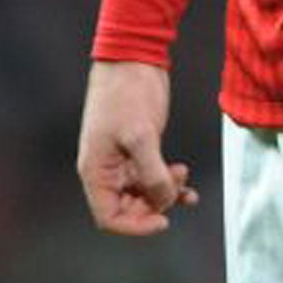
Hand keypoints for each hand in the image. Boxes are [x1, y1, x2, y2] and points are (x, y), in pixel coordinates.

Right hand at [76, 60, 199, 235]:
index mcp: (96, 171)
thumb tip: (164, 201)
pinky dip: (168, 181)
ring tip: (185, 184)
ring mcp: (122, 159)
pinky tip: (184, 177)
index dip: (135, 225)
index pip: (109, 217)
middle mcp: (106, 170)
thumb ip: (151, 173)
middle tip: (177, 193)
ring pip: (142, 192)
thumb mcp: (141, 135)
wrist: (134, 58)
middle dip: (154, 206)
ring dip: (165, 194)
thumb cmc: (128, 93)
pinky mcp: (139, 148)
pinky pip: (151, 175)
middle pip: (128, 208)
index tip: (163, 220)